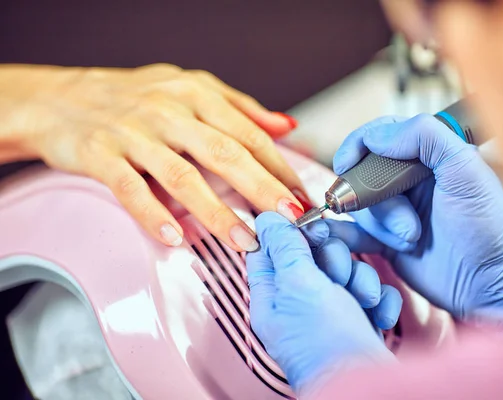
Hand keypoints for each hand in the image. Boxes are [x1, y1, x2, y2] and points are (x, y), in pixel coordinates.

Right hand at [0, 64, 307, 249]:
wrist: (61, 99)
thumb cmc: (132, 98)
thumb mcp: (190, 89)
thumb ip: (240, 108)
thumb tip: (285, 125)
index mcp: (196, 96)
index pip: (249, 134)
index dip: (279, 167)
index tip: (301, 196)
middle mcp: (169, 112)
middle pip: (225, 153)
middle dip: (263, 189)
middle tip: (289, 219)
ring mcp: (135, 133)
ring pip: (183, 176)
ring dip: (218, 212)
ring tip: (244, 240)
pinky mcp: (101, 154)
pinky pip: (131, 188)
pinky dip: (153, 215)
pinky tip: (175, 238)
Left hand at [247, 212, 399, 396]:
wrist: (372, 387)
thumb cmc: (327, 344)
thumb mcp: (299, 285)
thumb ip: (285, 247)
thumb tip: (266, 217)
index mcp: (273, 296)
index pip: (271, 249)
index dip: (292, 232)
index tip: (312, 228)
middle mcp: (300, 302)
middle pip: (314, 254)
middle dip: (335, 260)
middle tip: (337, 275)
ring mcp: (332, 312)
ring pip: (348, 270)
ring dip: (361, 281)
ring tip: (361, 302)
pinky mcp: (359, 320)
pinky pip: (371, 291)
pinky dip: (379, 301)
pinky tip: (377, 316)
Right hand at [329, 114, 502, 328]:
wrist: (493, 282)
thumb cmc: (488, 225)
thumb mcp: (465, 168)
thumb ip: (424, 136)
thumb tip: (374, 136)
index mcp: (426, 155)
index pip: (378, 136)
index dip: (357, 147)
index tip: (346, 164)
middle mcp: (407, 180)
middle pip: (363, 174)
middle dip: (378, 199)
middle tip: (407, 224)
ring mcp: (395, 211)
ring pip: (361, 207)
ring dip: (382, 226)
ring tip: (412, 240)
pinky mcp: (386, 241)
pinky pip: (355, 233)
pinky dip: (351, 237)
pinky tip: (362, 244)